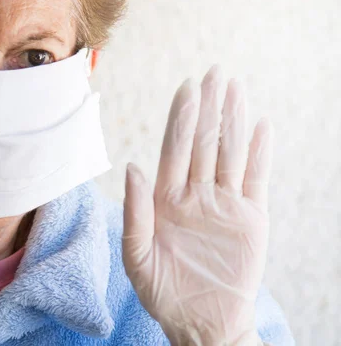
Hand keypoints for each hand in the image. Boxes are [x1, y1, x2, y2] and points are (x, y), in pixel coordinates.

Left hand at [122, 66, 272, 344]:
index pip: (173, 150)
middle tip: (214, 72)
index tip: (186, 89)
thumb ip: (135, 213)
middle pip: (203, 144)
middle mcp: (194, 195)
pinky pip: (256, 179)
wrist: (201, 323)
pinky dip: (259, 153)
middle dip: (208, 108)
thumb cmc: (163, 292)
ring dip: (233, 121)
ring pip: (229, 153)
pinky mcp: (251, 218)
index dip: (180, 120)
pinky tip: (260, 126)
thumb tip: (132, 165)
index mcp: (165, 200)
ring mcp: (224, 204)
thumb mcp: (137, 258)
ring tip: (235, 88)